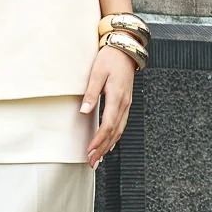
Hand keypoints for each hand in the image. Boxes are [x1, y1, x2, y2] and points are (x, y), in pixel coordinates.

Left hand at [80, 44, 134, 166]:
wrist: (125, 49)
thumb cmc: (110, 58)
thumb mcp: (97, 73)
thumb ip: (90, 93)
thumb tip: (84, 111)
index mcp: (117, 97)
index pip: (108, 124)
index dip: (99, 140)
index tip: (90, 151)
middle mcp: (125, 103)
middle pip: (114, 132)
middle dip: (102, 149)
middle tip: (92, 163)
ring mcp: (127, 104)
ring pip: (119, 130)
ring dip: (108, 145)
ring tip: (99, 158)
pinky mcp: (126, 102)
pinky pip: (121, 124)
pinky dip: (115, 136)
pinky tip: (109, 144)